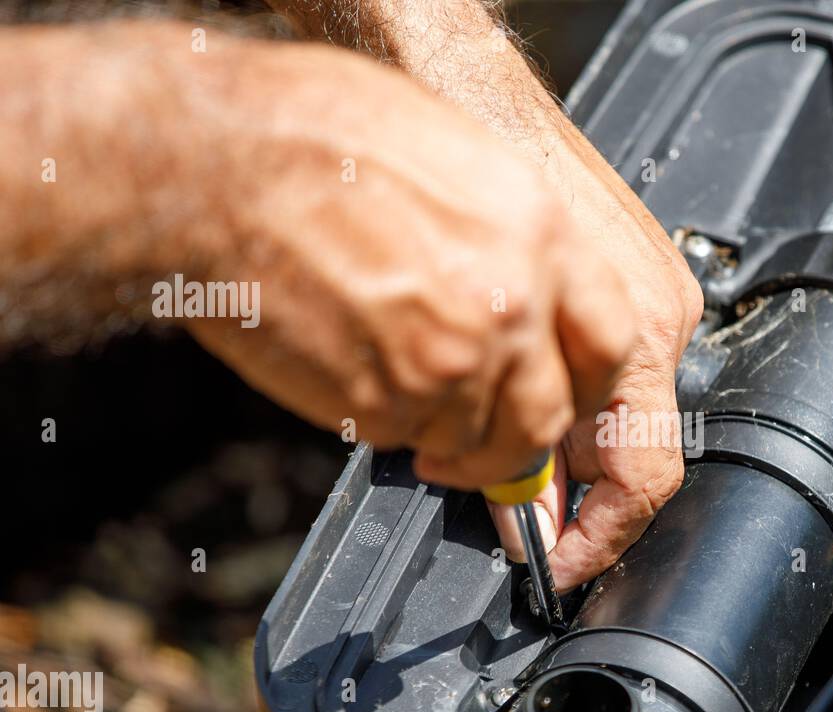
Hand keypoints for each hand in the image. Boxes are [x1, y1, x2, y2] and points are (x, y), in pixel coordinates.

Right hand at [176, 36, 636, 489]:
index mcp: (541, 235)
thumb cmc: (314, 139)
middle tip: (491, 444)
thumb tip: (533, 304)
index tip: (572, 403)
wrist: (214, 165)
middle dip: (520, 444)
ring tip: (413, 408)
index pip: (613, 343)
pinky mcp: (383, 403)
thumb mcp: (458, 161)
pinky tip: (362, 380)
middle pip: (549, 417)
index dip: (591, 387)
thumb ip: (514, 244)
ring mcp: (449, 361)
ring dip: (454, 444)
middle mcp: (511, 304)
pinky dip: (393, 427)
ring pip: (480, 443)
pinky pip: (408, 438)